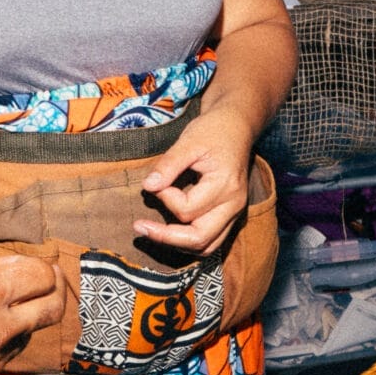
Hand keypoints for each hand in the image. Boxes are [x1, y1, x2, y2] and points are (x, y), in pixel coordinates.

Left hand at [134, 104, 252, 257]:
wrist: (237, 127)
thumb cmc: (213, 131)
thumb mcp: (189, 141)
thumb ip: (168, 165)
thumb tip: (148, 187)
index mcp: (225, 186)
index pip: (187, 209)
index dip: (165, 198)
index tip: (157, 181)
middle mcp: (233, 205)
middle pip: (199, 238)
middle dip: (165, 237)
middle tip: (138, 227)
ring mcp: (235, 213)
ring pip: (206, 247)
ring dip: (177, 244)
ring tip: (152, 232)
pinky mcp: (230, 216)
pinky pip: (211, 241)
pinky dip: (189, 240)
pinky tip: (170, 231)